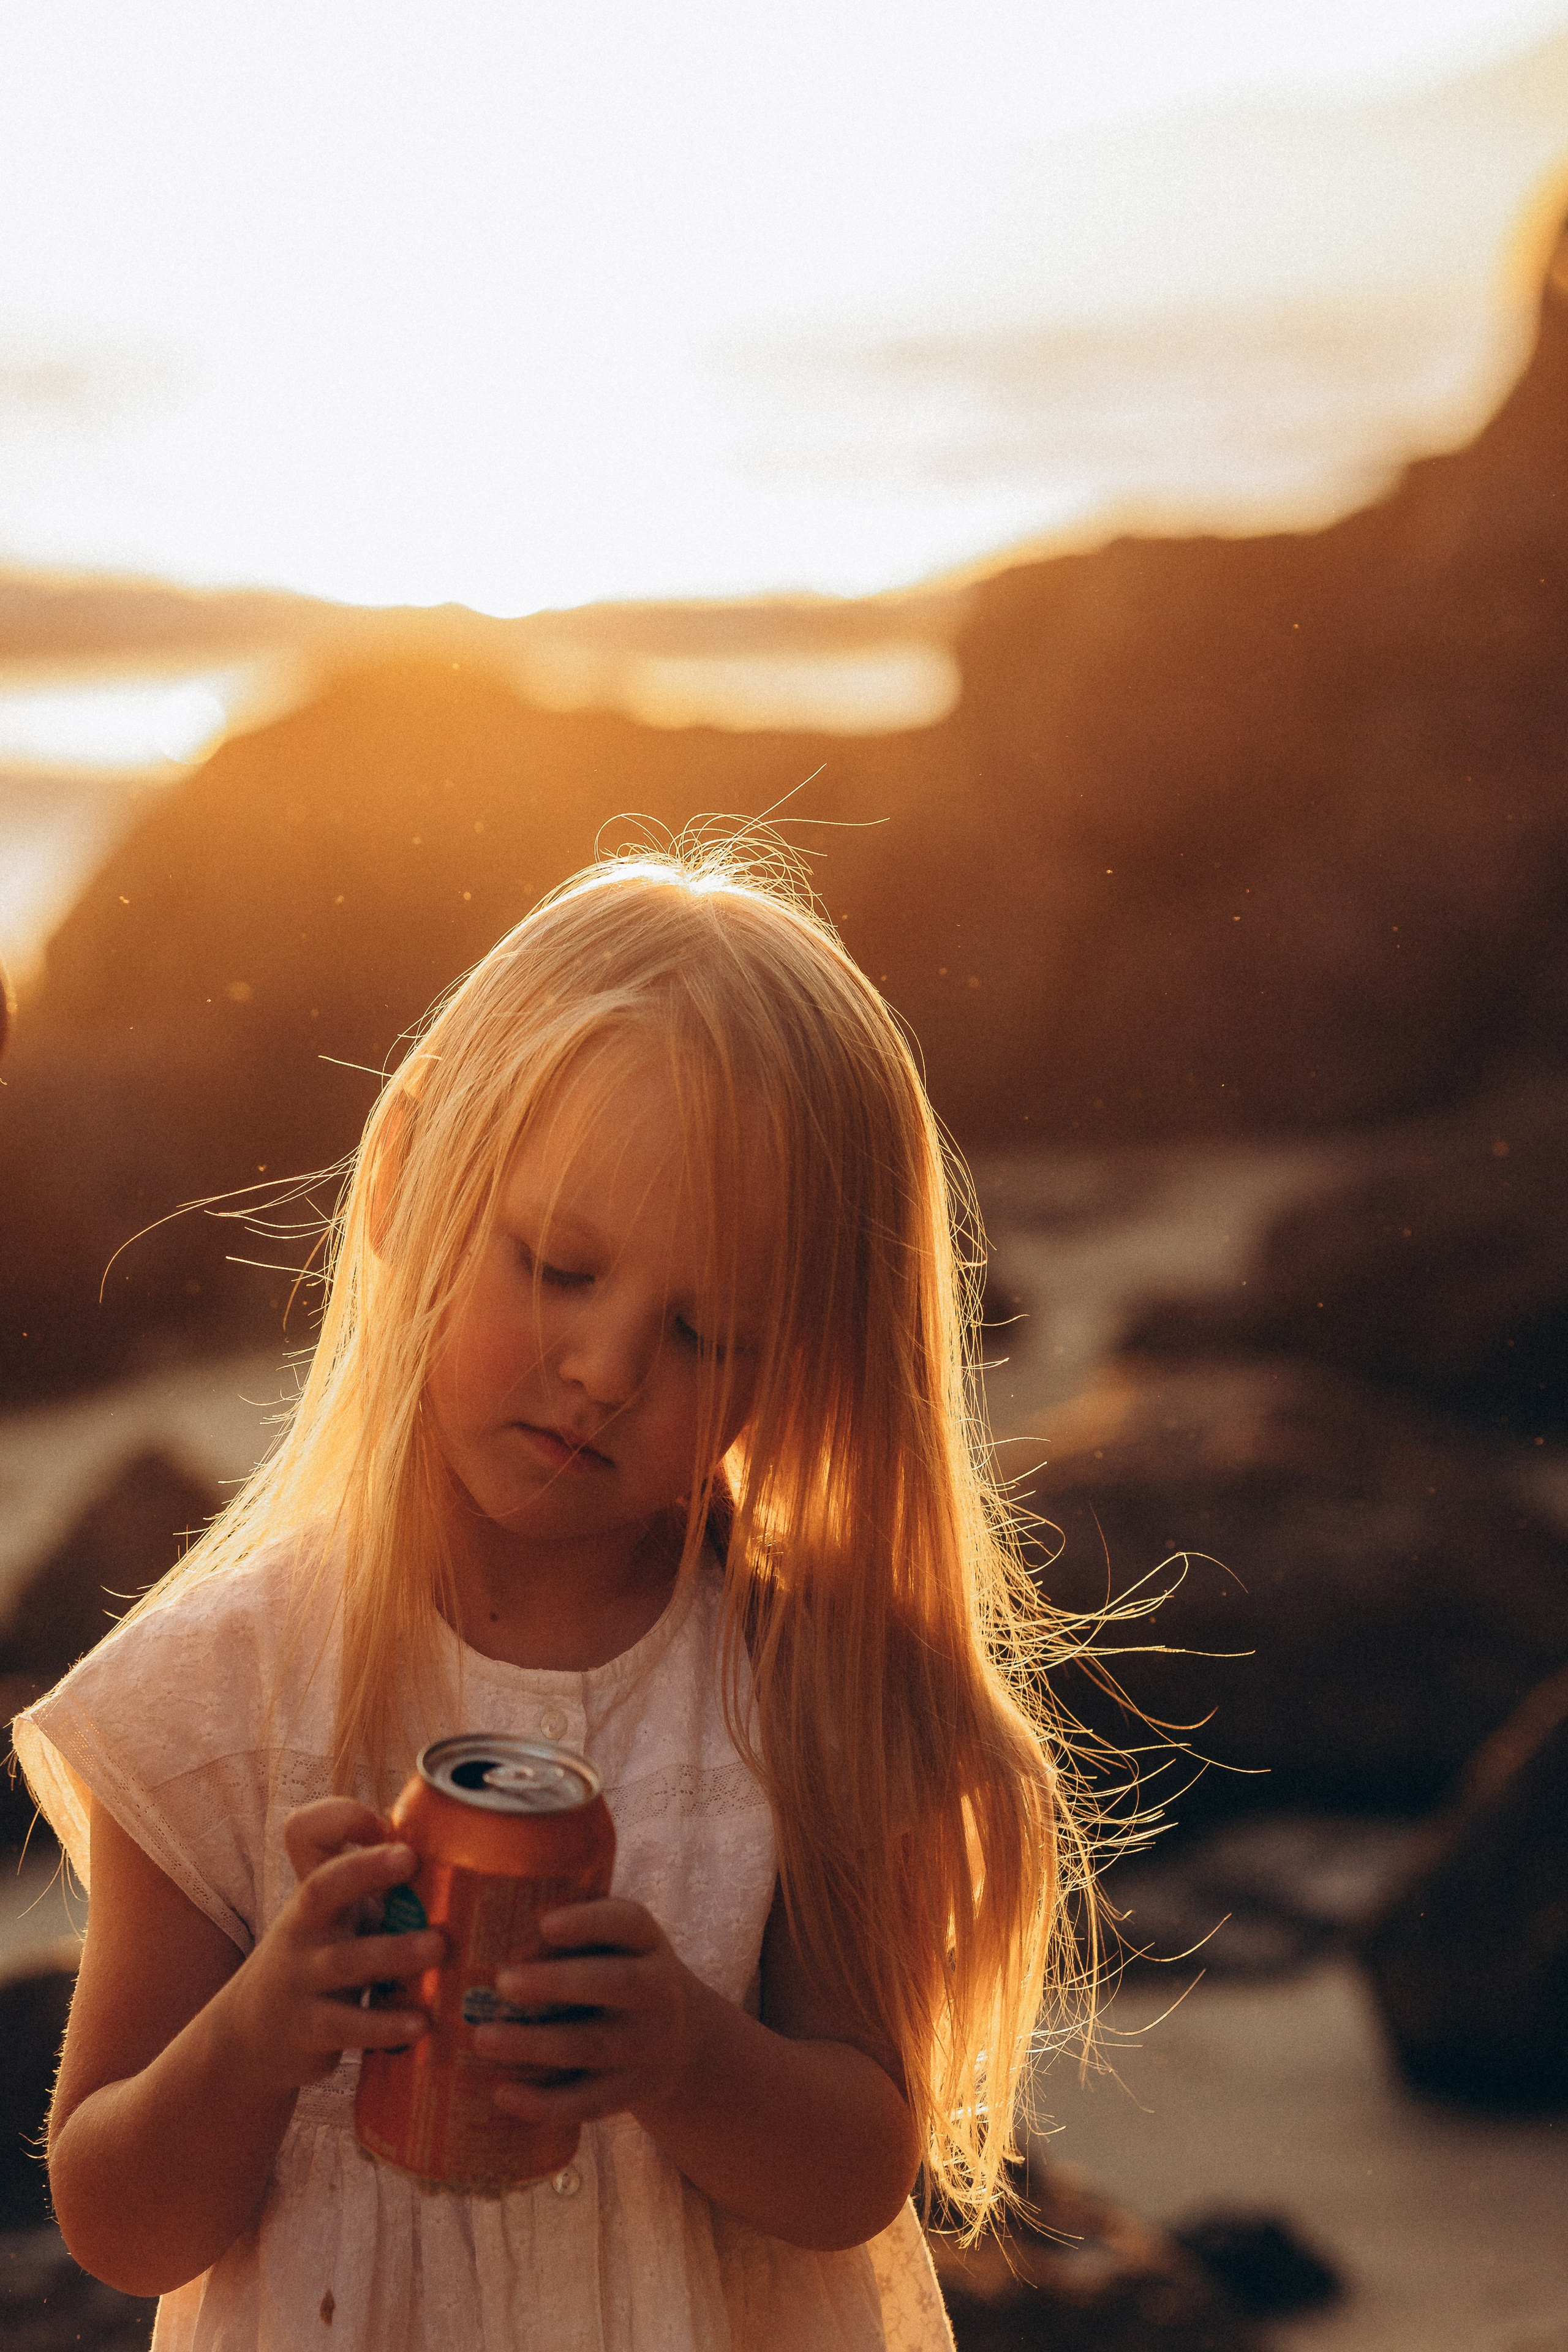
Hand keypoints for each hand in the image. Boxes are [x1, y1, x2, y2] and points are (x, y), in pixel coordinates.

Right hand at [221, 1800, 444, 2094]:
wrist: (249, 2036)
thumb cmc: (317, 1959)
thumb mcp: (334, 1916)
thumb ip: (375, 1887)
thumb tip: (454, 1847)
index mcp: (316, 1891)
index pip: (306, 1834)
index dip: (339, 1818)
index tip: (381, 1822)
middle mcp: (304, 1926)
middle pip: (322, 1887)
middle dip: (365, 1869)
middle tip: (411, 1858)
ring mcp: (302, 1977)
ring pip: (345, 1960)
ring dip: (394, 1952)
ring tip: (438, 1947)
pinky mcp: (309, 2029)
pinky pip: (347, 2025)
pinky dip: (385, 2024)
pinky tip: (422, 2023)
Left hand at [473, 1899, 693, 2125]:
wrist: (680, 2043)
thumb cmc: (618, 1974)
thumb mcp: (616, 1943)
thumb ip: (572, 1926)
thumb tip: (478, 1914)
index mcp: (646, 1943)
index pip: (626, 1923)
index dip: (588, 1923)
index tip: (545, 1924)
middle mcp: (657, 1992)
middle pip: (615, 1984)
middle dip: (558, 1983)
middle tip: (502, 1982)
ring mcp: (646, 2047)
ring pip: (592, 2046)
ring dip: (535, 2045)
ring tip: (482, 2038)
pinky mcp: (630, 2092)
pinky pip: (587, 2102)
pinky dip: (545, 2103)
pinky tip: (503, 2093)